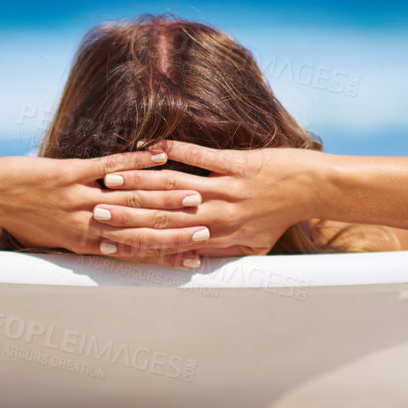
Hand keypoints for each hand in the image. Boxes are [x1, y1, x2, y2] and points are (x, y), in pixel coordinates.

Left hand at [0, 150, 213, 265]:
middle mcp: (86, 224)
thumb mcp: (50, 239)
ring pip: (130, 200)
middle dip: (175, 229)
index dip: (166, 253)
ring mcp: (78, 199)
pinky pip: (108, 168)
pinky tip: (160, 154)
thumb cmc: (15, 217)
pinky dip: (136, 162)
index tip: (195, 256)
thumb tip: (102, 243)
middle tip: (208, 229)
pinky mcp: (67, 174)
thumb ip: (79, 240)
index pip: (134, 251)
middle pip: (139, 228)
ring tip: (195, 194)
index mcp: (84, 241)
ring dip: (165, 196)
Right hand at [84, 140, 325, 257]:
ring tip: (112, 178)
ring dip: (141, 181)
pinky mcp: (237, 164)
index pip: (168, 240)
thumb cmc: (281, 217)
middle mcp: (219, 216)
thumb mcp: (253, 246)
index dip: (136, 240)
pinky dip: (176, 151)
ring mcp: (227, 189)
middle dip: (126, 212)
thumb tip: (194, 260)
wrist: (313, 189)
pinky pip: (201, 157)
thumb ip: (223, 254)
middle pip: (163, 215)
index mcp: (219, 237)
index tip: (106, 239)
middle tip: (94, 209)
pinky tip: (152, 146)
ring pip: (175, 186)